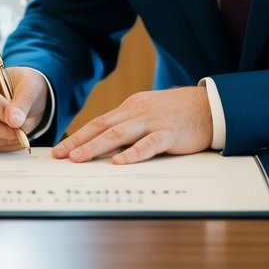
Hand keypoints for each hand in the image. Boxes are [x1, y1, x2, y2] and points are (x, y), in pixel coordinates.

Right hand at [0, 63, 46, 149]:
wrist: (21, 96)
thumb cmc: (23, 85)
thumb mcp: (30, 86)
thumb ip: (23, 101)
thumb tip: (14, 121)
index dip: (0, 111)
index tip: (18, 119)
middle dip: (0, 128)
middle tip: (21, 130)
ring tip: (19, 134)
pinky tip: (11, 138)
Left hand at [53, 87, 212, 164]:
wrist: (209, 105)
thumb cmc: (177, 113)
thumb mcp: (148, 114)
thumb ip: (130, 127)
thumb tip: (107, 146)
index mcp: (130, 108)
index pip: (98, 123)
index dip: (77, 136)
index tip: (60, 150)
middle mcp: (137, 112)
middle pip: (102, 127)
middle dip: (79, 142)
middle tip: (60, 156)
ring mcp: (153, 121)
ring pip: (119, 134)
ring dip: (96, 147)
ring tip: (79, 159)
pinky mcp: (169, 133)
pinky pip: (149, 144)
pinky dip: (133, 153)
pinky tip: (120, 162)